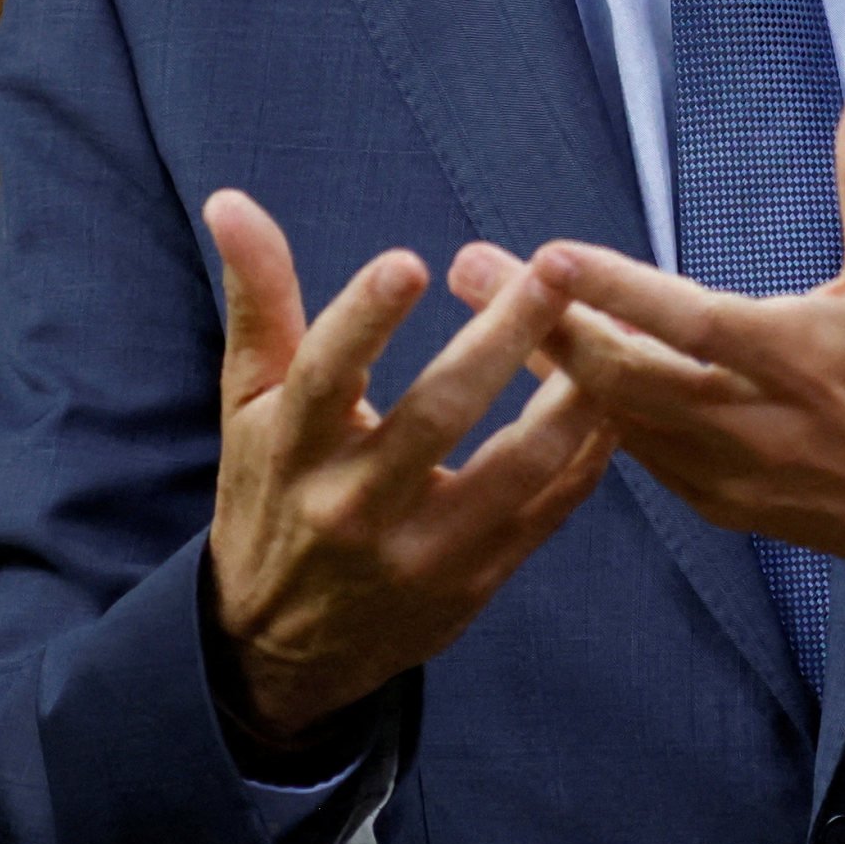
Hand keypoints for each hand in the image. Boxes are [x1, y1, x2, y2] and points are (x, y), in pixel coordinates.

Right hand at [200, 192, 621, 746]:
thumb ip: (257, 300)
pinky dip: (584, 459)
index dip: (364, 318)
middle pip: (437, 414)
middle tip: (554, 269)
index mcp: (292, 448)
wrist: (280, 644)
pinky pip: (543, 514)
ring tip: (608, 329)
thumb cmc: (271, 493)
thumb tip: (231, 199)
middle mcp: (353, 503)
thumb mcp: (248, 403)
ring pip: (511, 470)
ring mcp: (418, 551)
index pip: (324, 376)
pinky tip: (613, 404)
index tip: (409, 261)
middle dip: (503, 337)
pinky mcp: (471, 583)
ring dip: (568, 400)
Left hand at [452, 68, 844, 610]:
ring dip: (554, 371)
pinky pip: (644, 461)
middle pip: (619, 379)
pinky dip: (600, 421)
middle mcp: (752, 422)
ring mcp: (734, 475)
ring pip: (618, 425)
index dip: (609, 289)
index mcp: (794, 356)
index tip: (544, 255)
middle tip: (468, 271)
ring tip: (491, 318)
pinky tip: (562, 382)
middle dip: (538, 326)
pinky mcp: (730, 508)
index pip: (682, 318)